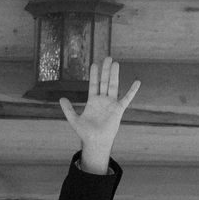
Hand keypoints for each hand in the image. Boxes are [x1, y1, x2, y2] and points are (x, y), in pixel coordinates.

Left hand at [59, 58, 139, 174]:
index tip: (95, 63)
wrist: (95, 142)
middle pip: (104, 81)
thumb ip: (68, 109)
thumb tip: (61, 98)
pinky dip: (132, 91)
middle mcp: (103, 100)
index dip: (94, 74)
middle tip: (108, 57)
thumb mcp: (74, 120)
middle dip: (106, 70)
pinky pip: (127, 98)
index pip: (94, 84)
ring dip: (114, 75)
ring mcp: (111, 104)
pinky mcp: (119, 109)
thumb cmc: (85, 133)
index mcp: (93, 101)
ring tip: (115, 63)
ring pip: (113, 86)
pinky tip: (137, 82)